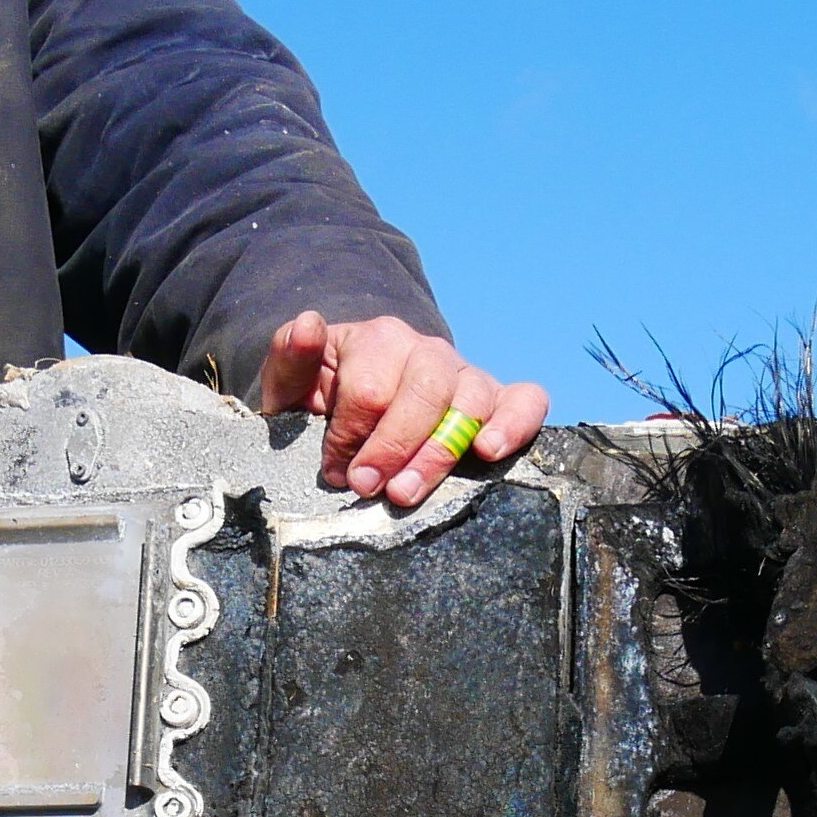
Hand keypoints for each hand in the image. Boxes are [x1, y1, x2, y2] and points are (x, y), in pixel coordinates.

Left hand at [254, 312, 550, 511]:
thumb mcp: (290, 386)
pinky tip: (490, 451)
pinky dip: (516, 423)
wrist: (354, 410)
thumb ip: (290, 359)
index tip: (335, 471)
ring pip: (470, 402)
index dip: (350, 435)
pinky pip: (526, 400)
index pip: (370, 387)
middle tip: (367, 488)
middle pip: (423, 393)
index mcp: (377, 338)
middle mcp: (427, 350)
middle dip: (392, 447)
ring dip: (439, 453)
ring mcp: (465, 374)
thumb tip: (308, 324)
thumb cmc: (322, 403)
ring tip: (407, 492)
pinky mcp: (498, 400)